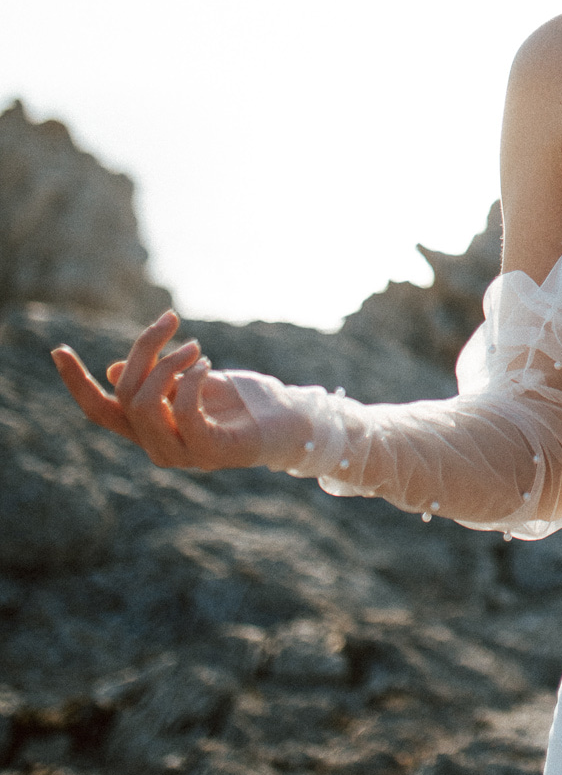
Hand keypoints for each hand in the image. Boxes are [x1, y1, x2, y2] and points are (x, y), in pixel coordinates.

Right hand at [52, 309, 262, 472]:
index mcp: (150, 428)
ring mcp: (182, 454)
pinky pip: (183, 413)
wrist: (289, 422)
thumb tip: (112, 370)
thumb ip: (156, 380)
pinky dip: (189, 381)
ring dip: (167, 364)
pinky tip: (205, 365)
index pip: (100, 410)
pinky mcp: (210, 452)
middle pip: (123, 395)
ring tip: (194, 347)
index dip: (76, 383)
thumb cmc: (241, 401)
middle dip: (142, 350)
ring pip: (144, 405)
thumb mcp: (193, 382)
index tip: (58, 349)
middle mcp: (158, 445)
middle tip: (171, 320)